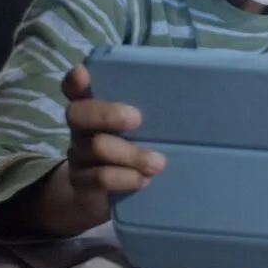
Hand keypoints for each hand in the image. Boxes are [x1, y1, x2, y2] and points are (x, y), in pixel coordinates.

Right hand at [55, 64, 165, 230]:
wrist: (103, 193)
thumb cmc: (132, 144)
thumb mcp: (138, 127)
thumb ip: (150, 109)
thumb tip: (192, 93)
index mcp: (93, 106)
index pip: (75, 88)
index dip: (76, 80)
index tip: (84, 74)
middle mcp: (80, 127)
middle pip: (78, 113)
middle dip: (108, 113)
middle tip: (138, 119)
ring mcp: (78, 154)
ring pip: (97, 147)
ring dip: (131, 154)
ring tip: (158, 163)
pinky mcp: (82, 181)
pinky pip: (100, 177)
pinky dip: (125, 178)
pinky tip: (142, 180)